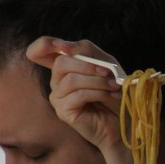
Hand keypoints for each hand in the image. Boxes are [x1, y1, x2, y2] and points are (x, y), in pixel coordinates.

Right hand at [26, 36, 124, 153]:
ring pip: (71, 80)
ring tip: (114, 86)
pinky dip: (98, 92)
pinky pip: (78, 95)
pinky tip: (110, 96)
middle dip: (87, 65)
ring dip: (97, 81)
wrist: (124, 119)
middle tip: (108, 72)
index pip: (41, 49)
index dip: (45, 44)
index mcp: (65, 65)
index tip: (63, 46)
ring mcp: (58, 96)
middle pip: (60, 63)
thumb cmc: (114, 90)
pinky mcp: (63, 111)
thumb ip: (87, 51)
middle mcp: (57, 80)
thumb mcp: (106, 64)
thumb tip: (67, 47)